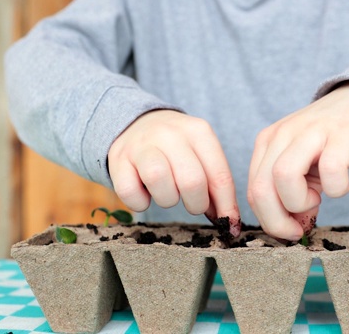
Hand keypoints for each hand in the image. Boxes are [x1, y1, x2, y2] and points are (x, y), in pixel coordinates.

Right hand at [108, 110, 240, 235]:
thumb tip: (229, 221)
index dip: (227, 206)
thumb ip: (216, 184)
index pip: (220, 175)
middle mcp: (170, 133)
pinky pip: (130, 192)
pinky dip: (140, 203)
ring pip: (159, 180)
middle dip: (197, 204)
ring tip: (169, 194)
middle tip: (193, 204)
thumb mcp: (201, 155)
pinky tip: (145, 194)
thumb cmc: (178, 149)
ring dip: (168, 199)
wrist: (137, 124)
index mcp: (198, 131)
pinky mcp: (118, 159)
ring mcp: (142, 144)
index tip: (229, 224)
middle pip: (192, 181)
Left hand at [247, 81, 348, 240]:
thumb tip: (294, 228)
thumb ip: (291, 194)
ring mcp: (311, 132)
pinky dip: (336, 189)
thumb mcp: (302, 165)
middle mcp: (283, 134)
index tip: (291, 230)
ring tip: (320, 197)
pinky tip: (342, 185)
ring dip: (301, 202)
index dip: (269, 221)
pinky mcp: (342, 134)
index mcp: (268, 142)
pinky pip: (330, 170)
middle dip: (278, 222)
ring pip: (283, 176)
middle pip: (261, 189)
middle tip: (301, 227)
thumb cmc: (329, 141)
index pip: (253, 192)